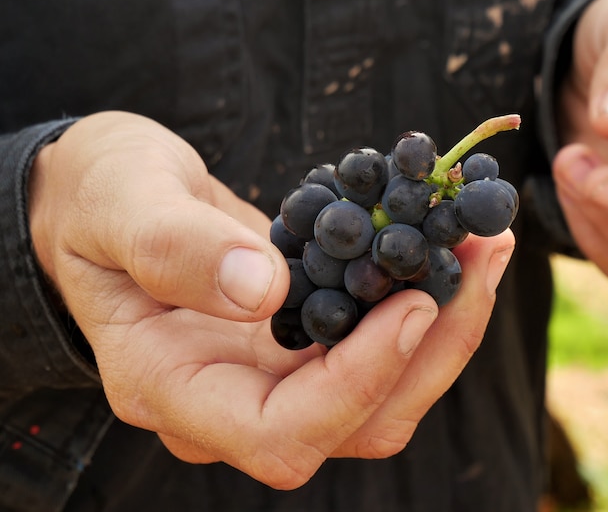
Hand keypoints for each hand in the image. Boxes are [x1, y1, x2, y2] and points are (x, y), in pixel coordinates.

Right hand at [27, 111, 514, 487]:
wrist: (108, 199)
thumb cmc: (97, 199)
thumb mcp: (119, 203)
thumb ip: (174, 249)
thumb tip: (263, 289)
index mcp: (174, 389)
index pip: (282, 432)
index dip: (359, 383)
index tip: (415, 305)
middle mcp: (235, 402)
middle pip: (360, 421)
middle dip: (436, 348)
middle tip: (485, 255)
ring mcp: (278, 376)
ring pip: (388, 392)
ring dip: (450, 325)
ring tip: (487, 242)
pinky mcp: (308, 342)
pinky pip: (383, 343)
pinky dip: (431, 299)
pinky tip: (457, 243)